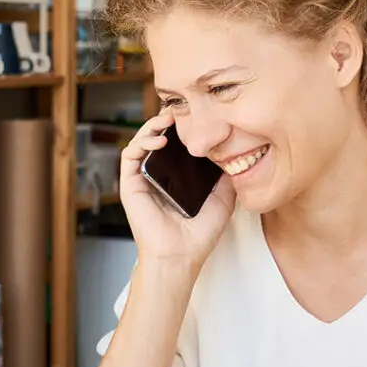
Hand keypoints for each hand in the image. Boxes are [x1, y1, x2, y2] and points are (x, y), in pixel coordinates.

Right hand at [119, 110, 235, 271]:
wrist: (180, 256)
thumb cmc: (198, 236)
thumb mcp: (223, 199)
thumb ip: (226, 177)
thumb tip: (236, 154)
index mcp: (177, 178)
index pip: (176, 145)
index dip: (183, 128)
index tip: (197, 115)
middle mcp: (158, 176)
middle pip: (158, 139)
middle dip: (167, 121)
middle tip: (181, 110)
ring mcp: (143, 180)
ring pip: (142, 142)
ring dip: (152, 126)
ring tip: (168, 119)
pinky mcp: (130, 185)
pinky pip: (130, 156)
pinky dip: (141, 142)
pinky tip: (159, 140)